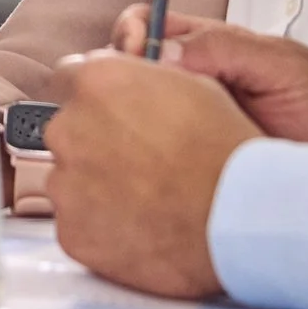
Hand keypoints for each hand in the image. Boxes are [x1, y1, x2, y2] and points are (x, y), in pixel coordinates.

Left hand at [43, 50, 260, 299]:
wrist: (241, 217)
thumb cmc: (225, 151)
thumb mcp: (190, 83)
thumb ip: (137, 77)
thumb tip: (122, 80)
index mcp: (96, 83)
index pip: (68, 78)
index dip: (96, 97)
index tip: (111, 113)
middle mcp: (70, 129)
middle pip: (67, 131)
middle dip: (95, 143)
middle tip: (139, 162)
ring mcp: (66, 184)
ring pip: (69, 180)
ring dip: (96, 187)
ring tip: (145, 198)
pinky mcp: (72, 232)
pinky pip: (77, 224)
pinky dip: (100, 227)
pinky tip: (140, 226)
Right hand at [110, 5, 307, 150]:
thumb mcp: (284, 65)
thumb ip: (226, 47)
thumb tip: (158, 51)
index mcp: (207, 50)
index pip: (146, 26)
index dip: (131, 32)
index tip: (133, 47)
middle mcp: (189, 88)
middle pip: (127, 72)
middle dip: (114, 77)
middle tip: (128, 93)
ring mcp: (186, 131)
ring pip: (132, 118)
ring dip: (122, 120)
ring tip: (132, 129)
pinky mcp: (188, 172)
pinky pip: (149, 162)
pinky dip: (136, 160)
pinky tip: (143, 164)